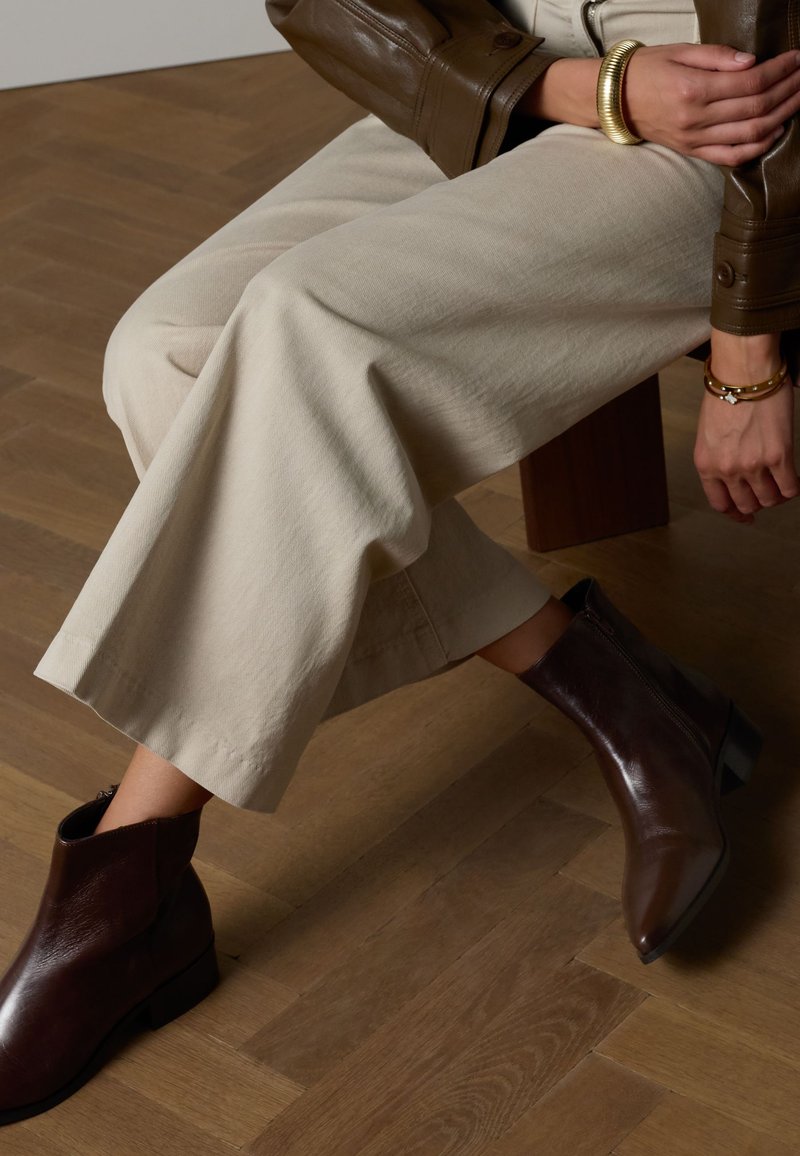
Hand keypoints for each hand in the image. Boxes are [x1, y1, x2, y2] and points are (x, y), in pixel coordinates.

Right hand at [624, 44, 799, 163]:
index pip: (749, 82)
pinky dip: (757, 147)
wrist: (613, 100)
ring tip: (798, 100)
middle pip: (755, 108)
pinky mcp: (692, 152)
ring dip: (780, 116)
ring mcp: (694, 139)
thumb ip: (717, 56)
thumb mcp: (680, 51)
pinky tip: (774, 132)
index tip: (797, 58)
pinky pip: (731, 157)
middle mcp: (696, 119)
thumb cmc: (646, 70)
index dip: (779, 70)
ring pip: (749, 133)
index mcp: (693, 89)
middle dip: (787, 91)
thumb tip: (752, 62)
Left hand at [693, 332, 799, 522]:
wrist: (744, 372)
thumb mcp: (709, 434)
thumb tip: (734, 476)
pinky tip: (793, 478)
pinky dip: (793, 487)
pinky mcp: (778, 456)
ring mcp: (753, 465)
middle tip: (766, 492)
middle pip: (746, 505)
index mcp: (706, 464)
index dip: (735, 513)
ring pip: (769, 500)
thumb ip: (718, 458)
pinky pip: (790, 488)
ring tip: (780, 481)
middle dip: (757, 502)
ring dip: (776, 495)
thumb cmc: (727, 393)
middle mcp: (727, 469)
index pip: (720, 503)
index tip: (744, 515)